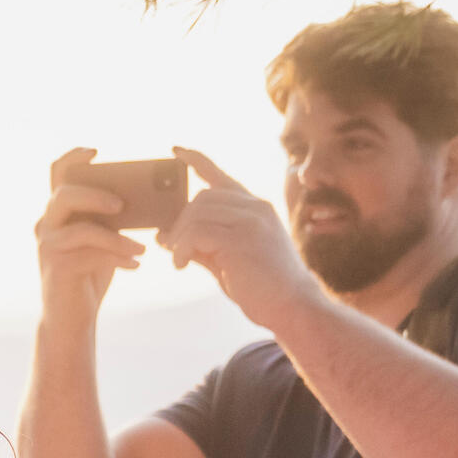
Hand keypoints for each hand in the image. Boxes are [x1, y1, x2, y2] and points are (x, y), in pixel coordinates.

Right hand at [35, 148, 144, 326]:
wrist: (72, 318)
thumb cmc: (89, 274)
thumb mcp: (103, 240)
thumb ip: (110, 219)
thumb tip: (144, 198)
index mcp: (58, 212)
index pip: (57, 174)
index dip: (73, 158)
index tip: (95, 152)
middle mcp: (46, 224)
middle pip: (64, 195)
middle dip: (96, 195)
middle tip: (122, 204)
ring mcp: (48, 246)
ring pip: (82, 229)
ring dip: (116, 238)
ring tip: (140, 247)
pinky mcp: (57, 267)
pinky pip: (91, 255)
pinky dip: (118, 258)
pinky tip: (135, 265)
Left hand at [161, 148, 329, 334]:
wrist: (292, 307)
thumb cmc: (261, 287)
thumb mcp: (226, 259)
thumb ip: (200, 243)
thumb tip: (165, 235)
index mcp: (255, 208)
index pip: (221, 176)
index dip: (196, 160)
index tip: (176, 150)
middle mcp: (255, 207)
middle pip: (202, 196)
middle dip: (181, 221)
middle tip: (172, 245)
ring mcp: (251, 221)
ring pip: (197, 213)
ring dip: (179, 237)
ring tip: (179, 259)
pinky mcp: (242, 239)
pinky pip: (197, 233)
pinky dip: (182, 248)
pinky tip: (181, 264)